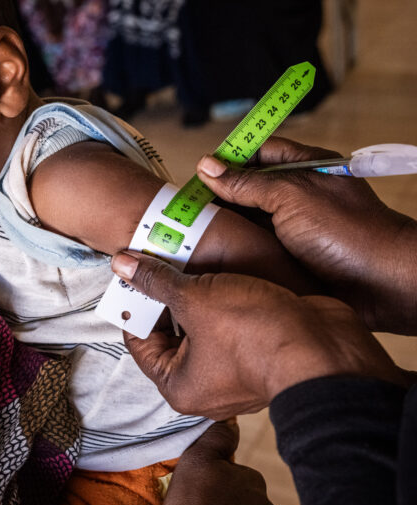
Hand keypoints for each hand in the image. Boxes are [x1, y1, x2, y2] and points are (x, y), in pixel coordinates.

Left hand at [111, 251, 407, 418]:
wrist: (327, 348)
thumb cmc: (254, 333)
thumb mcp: (196, 299)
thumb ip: (157, 281)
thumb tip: (121, 264)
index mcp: (178, 385)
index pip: (139, 341)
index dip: (134, 305)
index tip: (134, 274)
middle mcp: (203, 386)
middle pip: (170, 333)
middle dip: (167, 296)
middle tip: (161, 259)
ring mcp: (233, 372)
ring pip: (202, 327)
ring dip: (197, 295)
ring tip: (190, 258)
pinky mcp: (259, 354)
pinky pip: (229, 326)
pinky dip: (224, 302)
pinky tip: (224, 271)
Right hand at [196, 136, 416, 334]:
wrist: (382, 285)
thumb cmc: (349, 233)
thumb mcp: (291, 196)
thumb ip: (247, 183)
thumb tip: (208, 167)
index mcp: (305, 169)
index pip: (258, 153)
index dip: (228, 160)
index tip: (199, 174)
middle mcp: (299, 197)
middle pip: (249, 189)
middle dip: (220, 198)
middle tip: (188, 209)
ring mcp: (294, 229)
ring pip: (250, 222)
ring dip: (226, 229)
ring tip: (193, 234)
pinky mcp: (290, 259)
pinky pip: (256, 251)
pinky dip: (237, 253)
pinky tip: (215, 258)